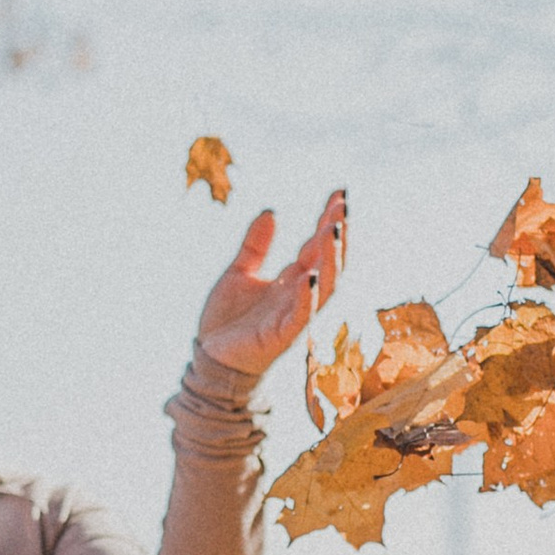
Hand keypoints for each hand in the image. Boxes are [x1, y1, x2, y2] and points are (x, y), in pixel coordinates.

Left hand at [197, 193, 346, 379]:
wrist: (211, 361)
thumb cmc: (228, 322)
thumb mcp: (239, 273)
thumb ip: (255, 246)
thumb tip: (271, 211)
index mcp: (292, 280)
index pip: (318, 246)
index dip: (329, 220)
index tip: (339, 194)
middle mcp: (300, 296)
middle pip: (329, 262)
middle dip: (338, 235)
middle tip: (344, 206)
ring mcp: (294, 316)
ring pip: (324, 287)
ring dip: (331, 260)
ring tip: (333, 231)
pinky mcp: (282, 336)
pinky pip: (301, 316)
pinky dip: (307, 297)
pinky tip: (310, 276)